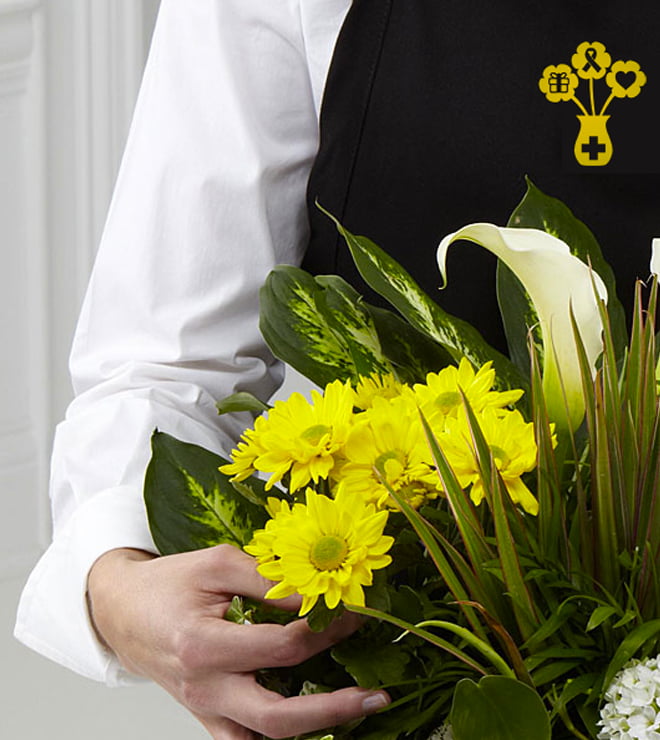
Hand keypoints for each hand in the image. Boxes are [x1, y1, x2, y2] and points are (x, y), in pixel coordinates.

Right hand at [87, 545, 389, 738]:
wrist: (123, 611)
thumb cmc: (169, 583)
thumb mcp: (219, 564)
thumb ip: (268, 580)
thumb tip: (316, 597)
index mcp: (203, 645)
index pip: (282, 647)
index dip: (325, 631)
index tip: (355, 615)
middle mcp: (204, 687)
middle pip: (277, 716)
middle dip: (335, 708)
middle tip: (376, 696)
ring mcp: (204, 709)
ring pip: (263, 739)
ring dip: (314, 728)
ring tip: (356, 711)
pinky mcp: (205, 717)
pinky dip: (275, 739)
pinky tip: (311, 725)